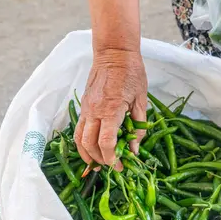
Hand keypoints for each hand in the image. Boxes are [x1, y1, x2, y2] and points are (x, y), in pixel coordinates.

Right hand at [75, 48, 147, 169]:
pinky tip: (92, 148)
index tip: (120, 166)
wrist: (114, 53)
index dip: (112, 158)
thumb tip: (136, 149)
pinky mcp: (84, 106)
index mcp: (111, 110)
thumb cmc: (131, 73)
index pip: (106, 142)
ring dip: (87, 154)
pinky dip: (83, 142)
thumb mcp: (141, 99)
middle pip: (89, 145)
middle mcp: (94, 111)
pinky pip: (79, 129)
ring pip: (79, 138)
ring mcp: (86, 109)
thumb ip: (139, 126)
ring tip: (97, 164)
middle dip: (100, 160)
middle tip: (112, 166)